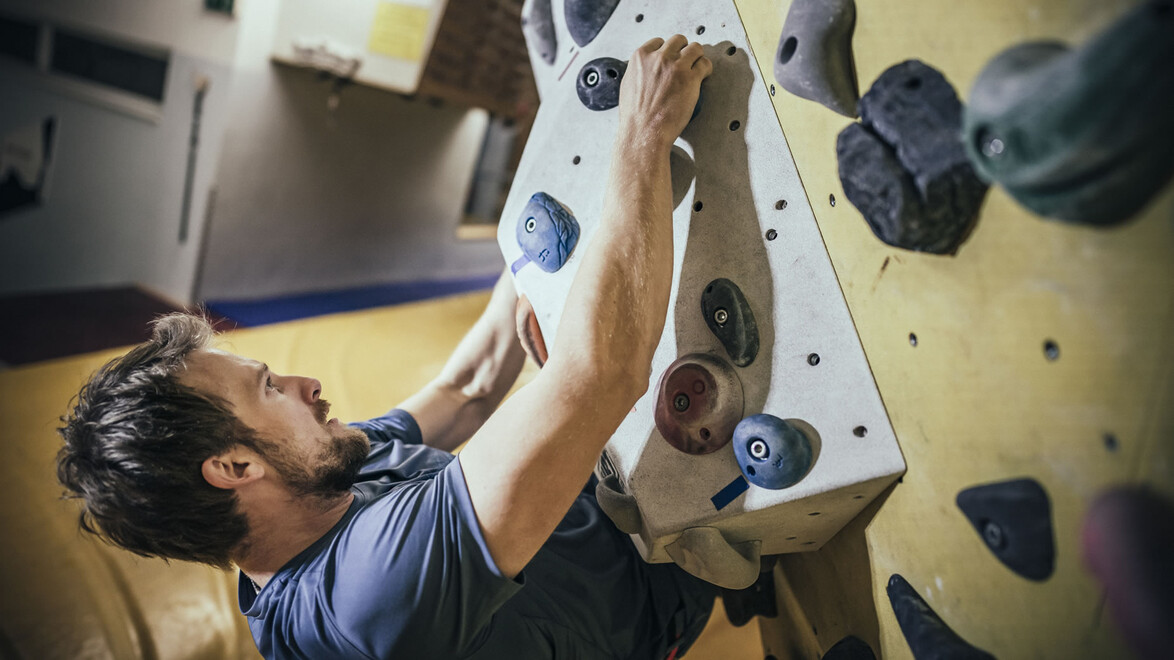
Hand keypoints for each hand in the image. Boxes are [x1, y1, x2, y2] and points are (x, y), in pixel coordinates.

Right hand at [617, 35, 712, 150]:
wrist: (643, 132)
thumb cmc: (635, 117)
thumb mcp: (628, 86)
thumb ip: (639, 72)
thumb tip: (646, 71)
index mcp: (641, 58)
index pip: (658, 42)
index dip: (667, 51)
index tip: (671, 58)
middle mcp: (659, 58)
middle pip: (678, 41)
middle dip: (682, 50)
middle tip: (685, 62)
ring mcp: (675, 67)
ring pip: (695, 48)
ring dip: (696, 56)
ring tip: (697, 67)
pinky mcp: (690, 78)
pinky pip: (705, 64)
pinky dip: (706, 69)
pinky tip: (703, 76)